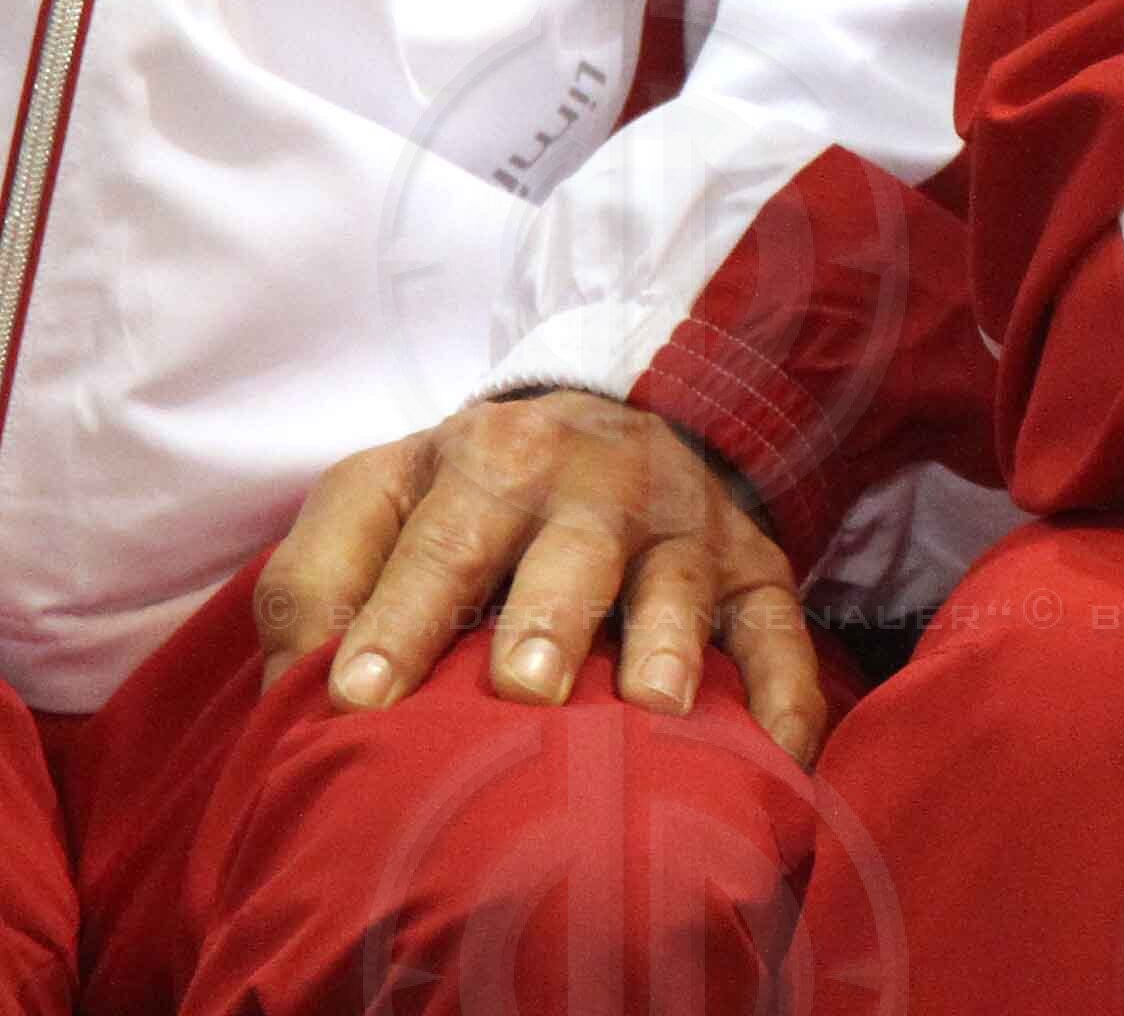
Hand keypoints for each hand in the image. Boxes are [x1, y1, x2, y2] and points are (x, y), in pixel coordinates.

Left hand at [256, 390, 820, 759]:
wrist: (607, 419)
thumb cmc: (466, 493)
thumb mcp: (377, 495)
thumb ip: (316, 582)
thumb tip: (289, 694)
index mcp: (490, 457)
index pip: (439, 542)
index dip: (399, 617)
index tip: (359, 698)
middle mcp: (598, 479)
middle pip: (574, 547)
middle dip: (550, 614)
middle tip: (523, 687)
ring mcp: (685, 522)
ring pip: (682, 581)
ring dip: (670, 640)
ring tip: (654, 704)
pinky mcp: (755, 564)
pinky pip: (781, 624)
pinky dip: (788, 686)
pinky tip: (775, 748)